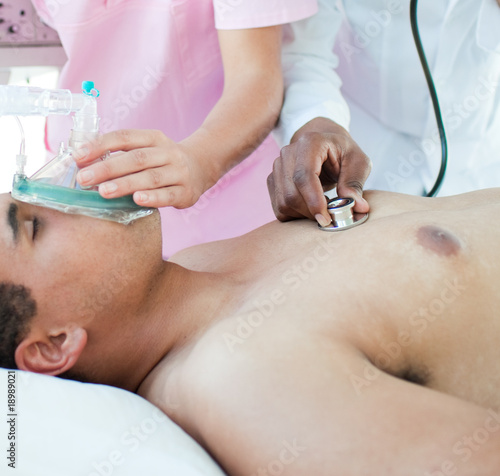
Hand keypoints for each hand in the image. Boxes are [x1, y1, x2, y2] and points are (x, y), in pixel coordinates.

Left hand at [74, 129, 212, 208]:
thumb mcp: (147, 150)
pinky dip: (153, 197)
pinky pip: (168, 195)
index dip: (100, 145)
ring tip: (104, 191)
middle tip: (84, 178)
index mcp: (154, 138)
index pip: (124, 137)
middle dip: (108, 168)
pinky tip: (137, 199)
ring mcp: (179, 172)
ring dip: (126, 184)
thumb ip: (121, 155)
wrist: (203, 166)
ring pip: (150, 177)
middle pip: (136, 158)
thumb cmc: (164, 161)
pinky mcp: (186, 192)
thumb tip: (83, 163)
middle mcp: (168, 153)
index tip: (78, 156)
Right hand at [267, 118, 371, 225]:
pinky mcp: (273, 180)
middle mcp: (288, 153)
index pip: (304, 176)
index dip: (314, 201)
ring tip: (322, 208)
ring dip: (304, 215)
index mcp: (310, 143)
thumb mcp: (359, 162)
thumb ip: (355, 183)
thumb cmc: (343, 152)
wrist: (325, 144)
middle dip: (311, 212)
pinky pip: (279, 208)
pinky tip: (310, 208)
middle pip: (291, 194)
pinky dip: (295, 215)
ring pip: (284, 203)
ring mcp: (277, 167)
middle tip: (330, 217)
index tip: (326, 219)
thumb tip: (358, 207)